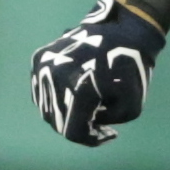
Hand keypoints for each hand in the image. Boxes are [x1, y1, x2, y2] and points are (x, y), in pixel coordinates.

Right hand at [31, 0, 165, 145]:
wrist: (121, 30)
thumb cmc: (131, 69)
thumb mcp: (130, 107)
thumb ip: (105, 122)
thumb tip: (87, 122)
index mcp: (78, 88)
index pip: (73, 131)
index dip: (91, 139)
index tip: (107, 135)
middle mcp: (54, 77)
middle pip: (57, 122)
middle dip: (79, 126)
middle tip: (98, 122)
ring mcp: (43, 66)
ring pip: (45, 108)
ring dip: (65, 113)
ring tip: (85, 108)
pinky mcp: (38, 58)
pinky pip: (41, 90)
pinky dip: (55, 97)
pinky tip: (73, 93)